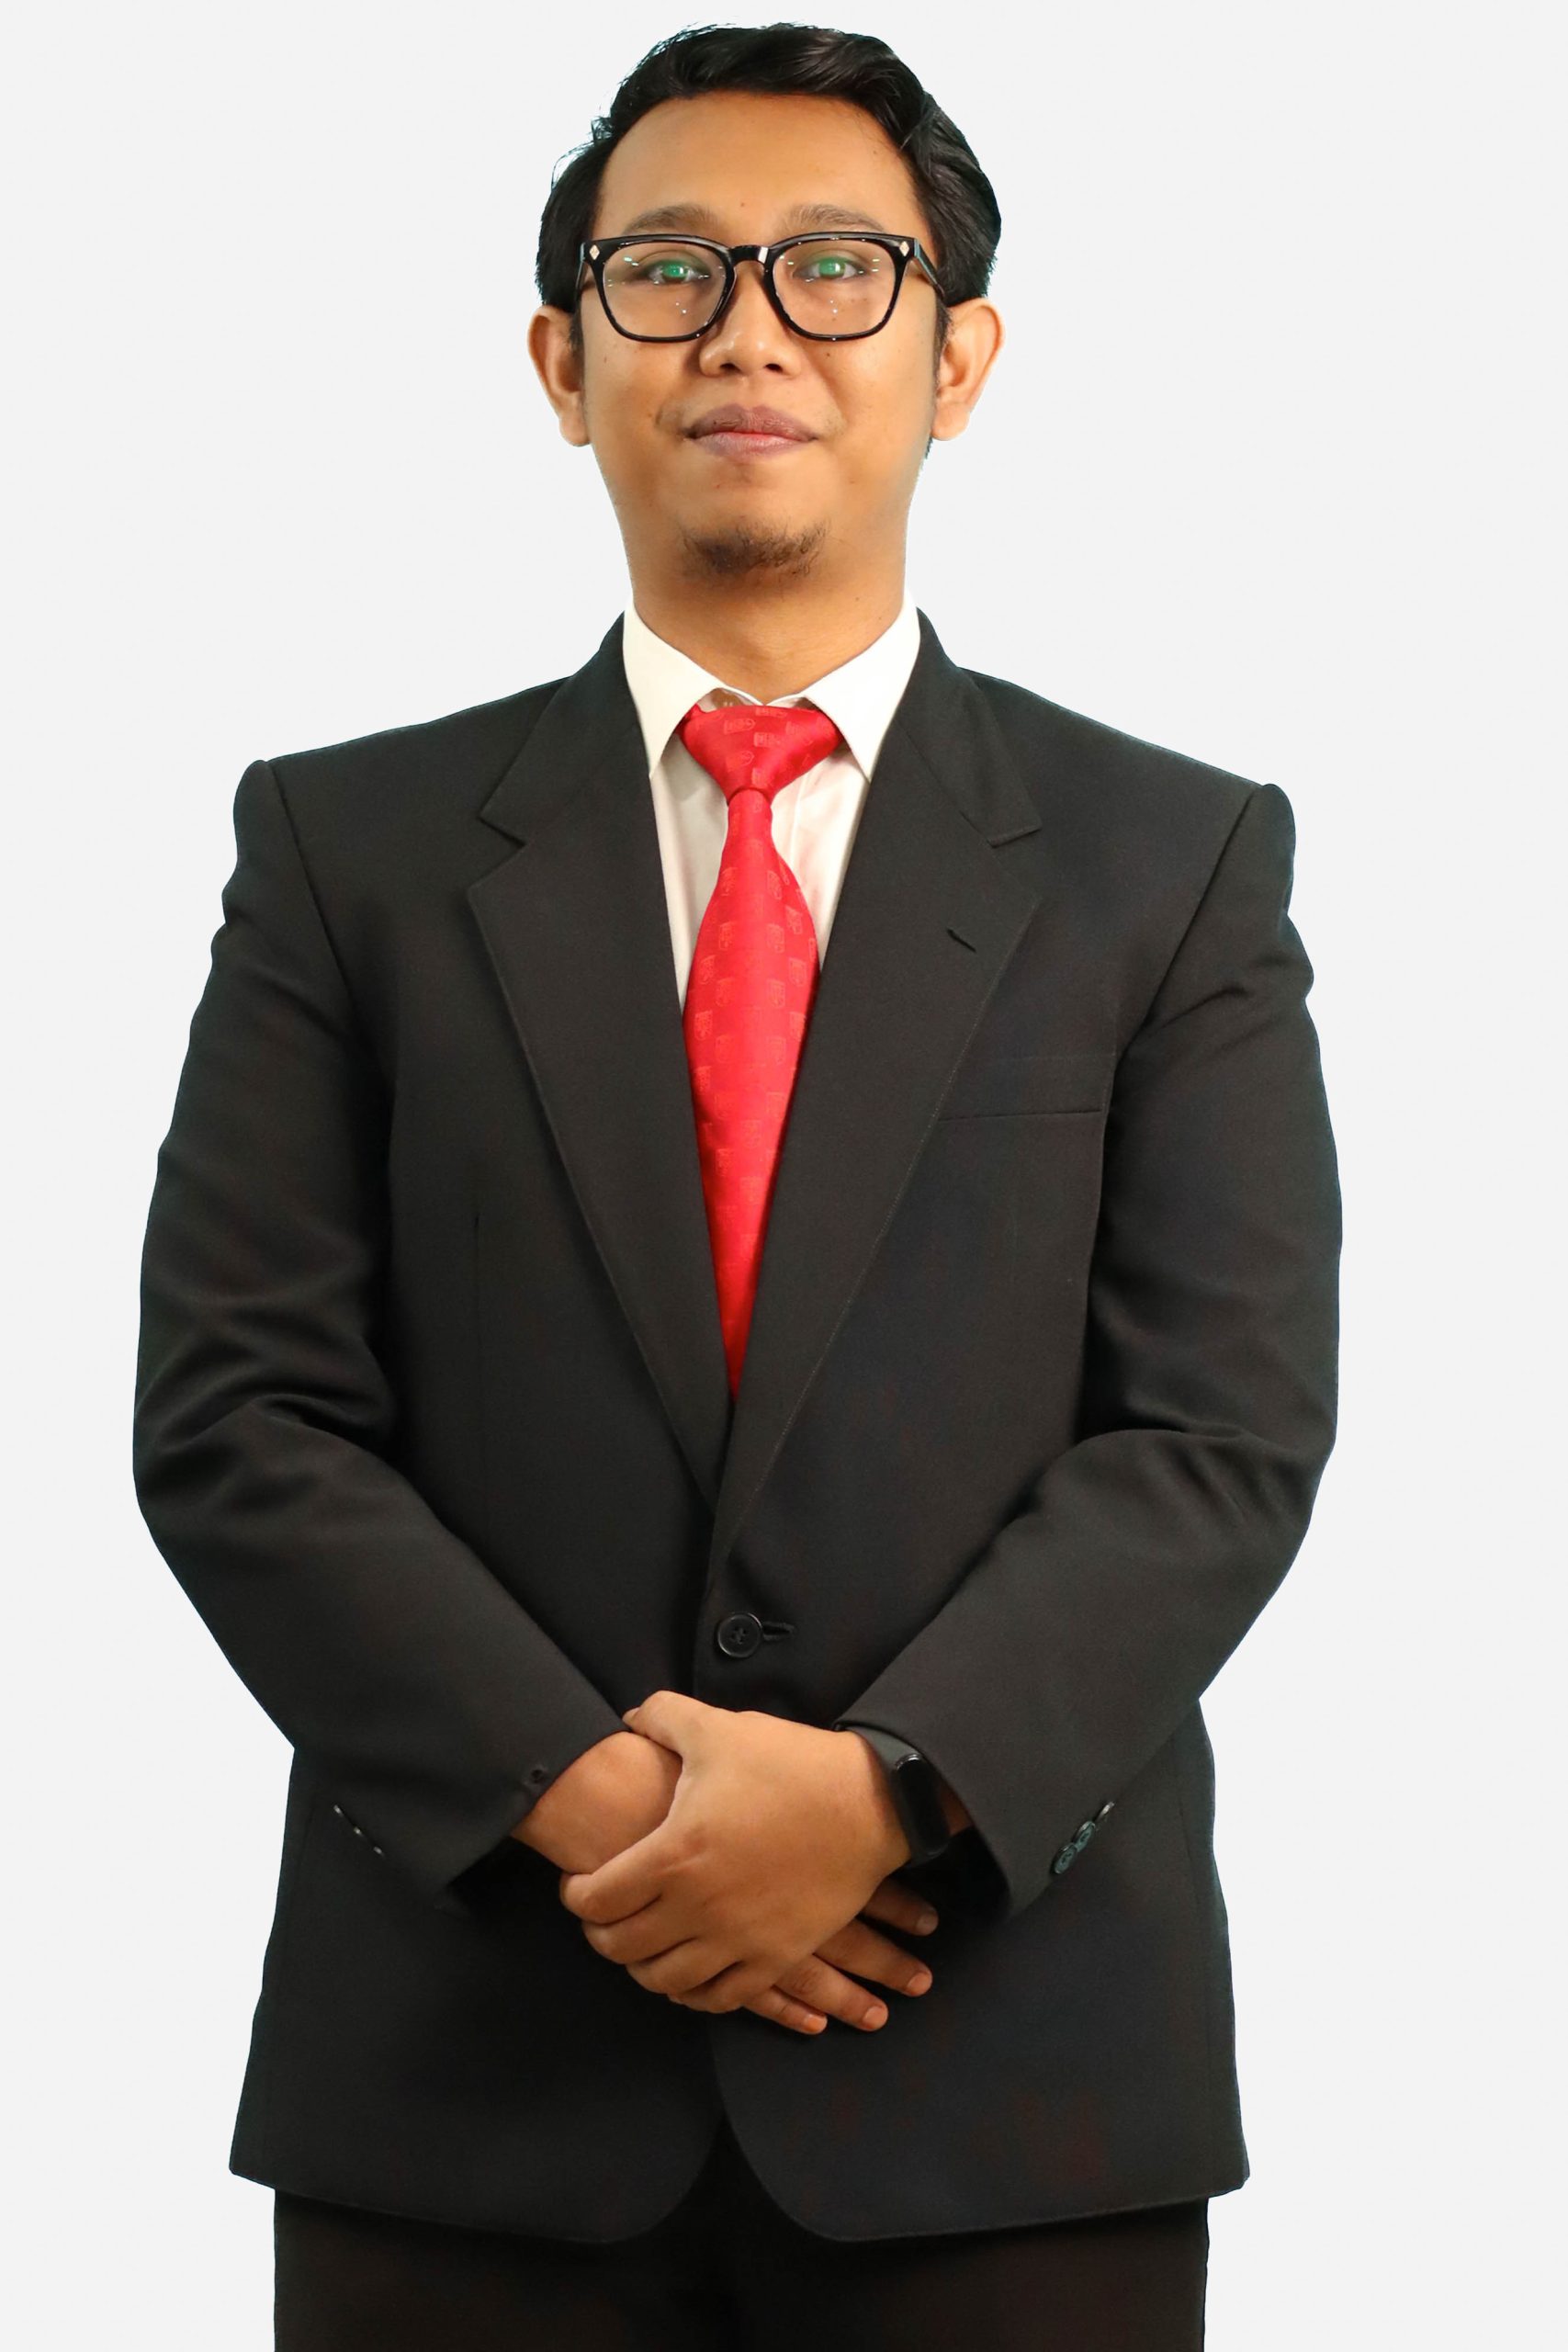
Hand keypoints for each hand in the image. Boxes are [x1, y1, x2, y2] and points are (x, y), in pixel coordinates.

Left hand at [558, 1693, 912, 2016]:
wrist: (869, 1803)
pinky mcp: (776, 1955)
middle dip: (601, 1935)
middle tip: (600, 1919)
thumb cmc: (789, 1765)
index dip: (576, 1895)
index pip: (598, 1897)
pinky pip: (722, 1997)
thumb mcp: (718, 1729)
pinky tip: (687, 1978)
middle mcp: (699, 1907)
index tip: (576, 1885)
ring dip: (643, 1969)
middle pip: (624, 1947)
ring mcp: (739, 1939)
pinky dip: (695, 1995)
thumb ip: (662, 1718)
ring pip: (667, 1981)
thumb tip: (629, 1718)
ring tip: (640, 1948)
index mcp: (675, 1855)